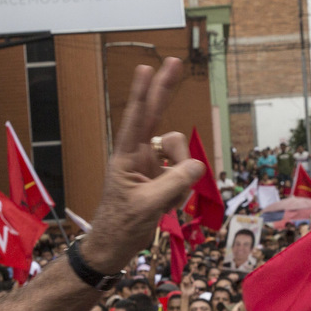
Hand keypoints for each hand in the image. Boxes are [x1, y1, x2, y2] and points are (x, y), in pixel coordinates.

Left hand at [77, 59, 203, 273]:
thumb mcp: (148, 206)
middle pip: (155, 116)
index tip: (146, 68)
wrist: (114, 249)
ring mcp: (151, 166)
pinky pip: (184, 174)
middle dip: (164, 90)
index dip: (143, 94)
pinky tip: (171, 207)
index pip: (136, 120)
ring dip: (183, 176)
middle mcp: (138, 155)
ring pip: (180, 153)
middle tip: (173, 61)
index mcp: (125, 157)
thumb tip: (196, 165)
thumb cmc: (121, 227)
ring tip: (170, 202)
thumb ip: (173, 183)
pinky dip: (183, 190)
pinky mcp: (161, 179)